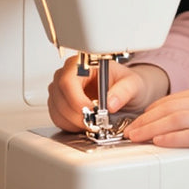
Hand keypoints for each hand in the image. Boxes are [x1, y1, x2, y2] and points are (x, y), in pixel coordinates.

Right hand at [47, 55, 169, 132]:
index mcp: (84, 63)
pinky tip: (84, 124)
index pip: (68, 80)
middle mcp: (69, 74)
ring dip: (73, 122)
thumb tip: (110, 103)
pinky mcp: (60, 103)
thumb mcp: (132, 84)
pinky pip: (57, 118)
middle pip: (59, 96)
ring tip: (92, 124)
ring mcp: (62, 89)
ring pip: (56, 109)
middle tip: (95, 123)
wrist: (126, 90)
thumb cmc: (126, 82)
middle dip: (77, 114)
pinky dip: (70, 126)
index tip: (91, 112)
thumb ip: (124, 91)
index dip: (76, 100)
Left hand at [123, 81, 188, 178]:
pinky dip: (172, 139)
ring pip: (177, 119)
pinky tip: (160, 144)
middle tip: (127, 130)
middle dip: (144, 119)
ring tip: (134, 138)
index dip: (151, 110)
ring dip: (151, 129)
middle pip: (171, 106)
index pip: (175, 98)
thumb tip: (182, 125)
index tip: (135, 120)